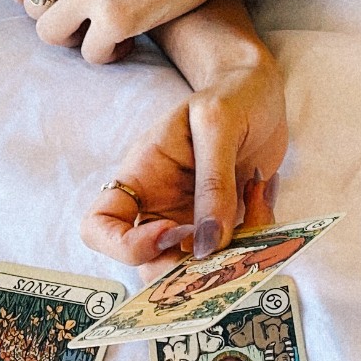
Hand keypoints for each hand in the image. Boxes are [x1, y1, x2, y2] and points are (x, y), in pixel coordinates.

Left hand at [5, 0, 269, 60]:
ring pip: (51, 33)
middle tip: (83, 22)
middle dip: (56, 19)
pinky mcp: (116, 18)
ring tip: (100, 35)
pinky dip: (107, 55)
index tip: (37, 2)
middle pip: (34, 5)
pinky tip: (128, 44)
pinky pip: (90, 54)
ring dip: (74, 40)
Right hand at [81, 53, 287, 273]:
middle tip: (223, 246)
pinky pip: (235, 252)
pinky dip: (256, 234)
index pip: (99, 227)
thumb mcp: (217, 124)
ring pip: (196, 268)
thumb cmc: (229, 96)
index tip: (172, 232)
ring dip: (231, 253)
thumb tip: (208, 244)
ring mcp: (194, 219)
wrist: (260, 91)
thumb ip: (213, 182)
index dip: (125, 246)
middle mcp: (161, 206)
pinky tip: (262, 192)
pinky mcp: (226, 224)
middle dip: (186, 269)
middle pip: (149, 265)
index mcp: (141, 178)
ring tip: (255, 200)